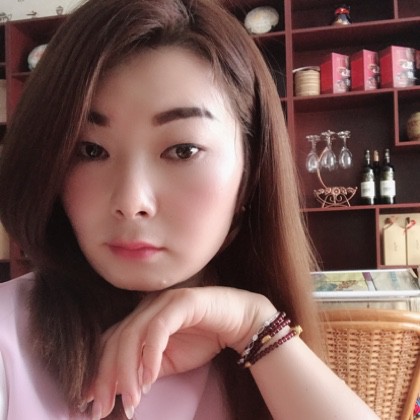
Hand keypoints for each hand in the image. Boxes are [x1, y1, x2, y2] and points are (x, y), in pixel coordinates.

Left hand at [87, 286, 275, 418]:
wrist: (238, 321)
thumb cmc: (204, 339)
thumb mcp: (168, 363)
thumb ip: (144, 372)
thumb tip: (116, 392)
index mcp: (140, 319)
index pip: (110, 343)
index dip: (98, 372)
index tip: (91, 404)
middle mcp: (147, 307)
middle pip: (116, 340)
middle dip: (107, 376)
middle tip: (104, 409)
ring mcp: (162, 302)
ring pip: (133, 335)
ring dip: (128, 371)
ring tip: (132, 402)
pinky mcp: (180, 301)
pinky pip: (158, 328)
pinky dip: (150, 354)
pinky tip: (150, 379)